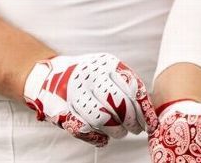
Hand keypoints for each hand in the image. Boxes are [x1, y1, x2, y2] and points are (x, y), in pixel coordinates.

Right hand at [22, 53, 157, 146]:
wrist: (50, 76)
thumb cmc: (88, 79)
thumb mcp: (109, 73)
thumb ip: (128, 87)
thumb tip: (151, 112)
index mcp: (107, 64)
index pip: (132, 88)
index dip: (144, 110)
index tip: (150, 124)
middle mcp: (90, 75)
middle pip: (119, 104)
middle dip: (131, 122)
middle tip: (135, 129)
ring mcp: (74, 91)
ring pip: (102, 118)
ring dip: (116, 131)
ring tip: (119, 132)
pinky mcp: (62, 109)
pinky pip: (85, 129)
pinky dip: (98, 136)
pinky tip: (102, 135)